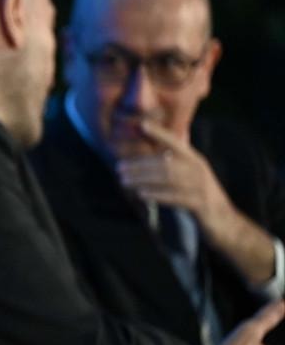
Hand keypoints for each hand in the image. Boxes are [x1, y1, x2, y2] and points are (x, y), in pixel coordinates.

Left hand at [116, 121, 231, 228]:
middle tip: (120, 168)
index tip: (142, 125)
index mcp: (195, 159)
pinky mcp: (199, 203)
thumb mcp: (191, 175)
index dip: (159, 133)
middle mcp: (198, 169)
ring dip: (143, 179)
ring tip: (124, 181)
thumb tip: (154, 151)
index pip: (176, 142)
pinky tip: (141, 195)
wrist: (224, 219)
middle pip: (166, 163)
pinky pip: (175, 197)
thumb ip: (175, 162)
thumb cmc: (200, 195)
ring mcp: (200, 186)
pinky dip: (157, 195)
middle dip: (140, 165)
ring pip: (168, 179)